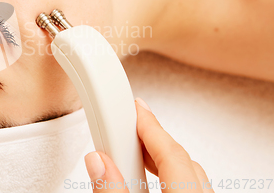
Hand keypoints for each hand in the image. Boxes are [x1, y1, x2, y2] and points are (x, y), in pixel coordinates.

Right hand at [84, 98, 213, 191]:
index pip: (170, 151)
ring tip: (136, 154)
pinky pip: (192, 188)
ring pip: (191, 174)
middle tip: (130, 124)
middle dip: (153, 139)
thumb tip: (98, 162)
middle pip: (182, 159)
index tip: (134, 106)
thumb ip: (112, 190)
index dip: (149, 125)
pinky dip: (173, 177)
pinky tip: (154, 181)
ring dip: (163, 160)